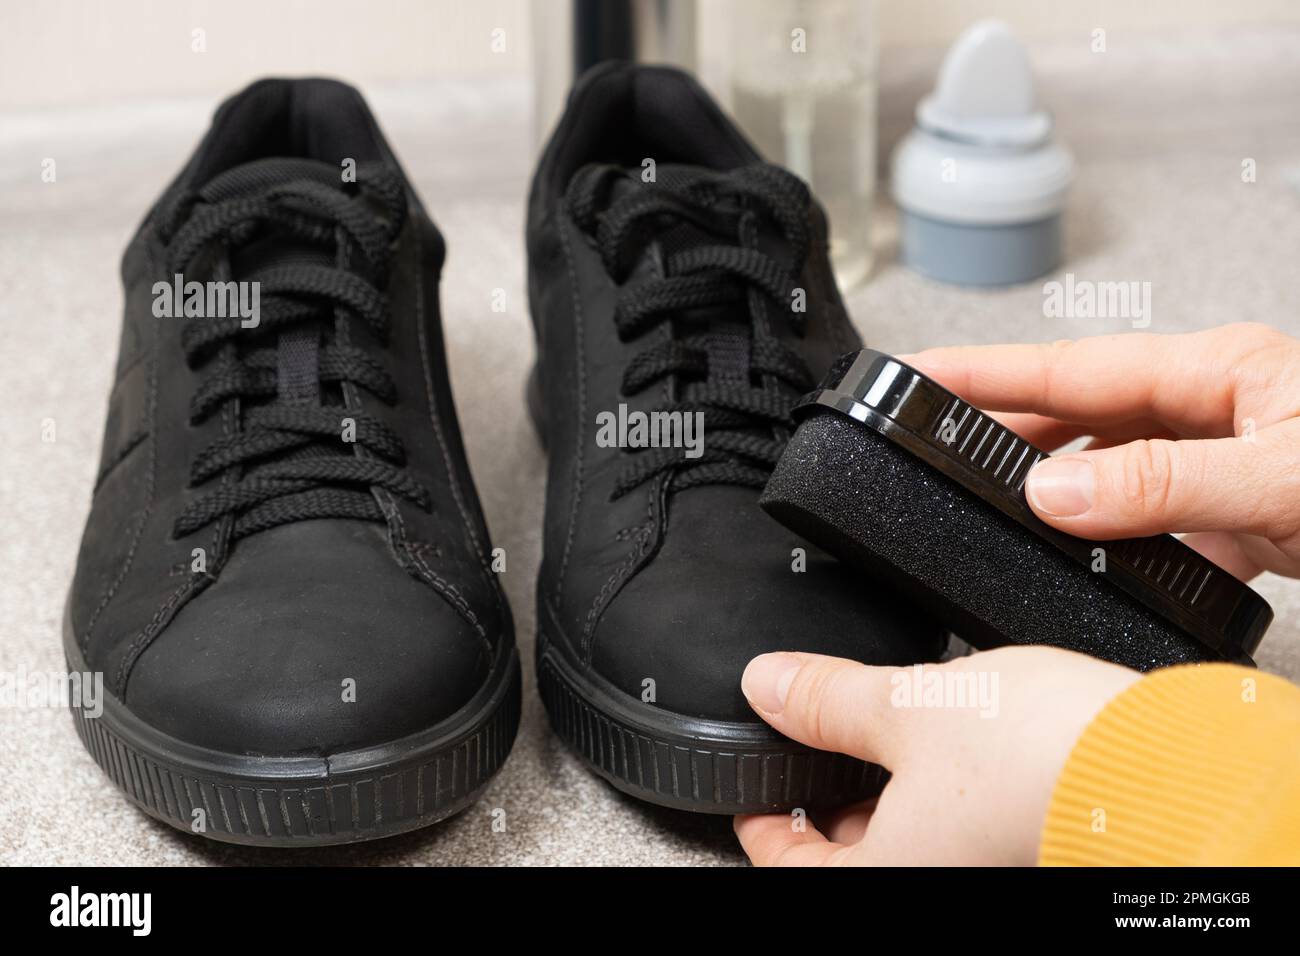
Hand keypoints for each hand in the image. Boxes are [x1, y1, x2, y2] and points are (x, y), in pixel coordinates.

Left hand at [734, 647, 1137, 864]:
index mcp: (886, 881)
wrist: (1163, 769)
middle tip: (818, 754)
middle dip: (832, 805)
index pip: (790, 871)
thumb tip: (769, 684)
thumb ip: (829, 698)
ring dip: (891, 795)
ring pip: (912, 846)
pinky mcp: (1027, 852)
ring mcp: (984, 873)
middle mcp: (934, 889)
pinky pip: (962, 834)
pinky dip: (943, 796)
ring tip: (889, 738)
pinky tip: (956, 749)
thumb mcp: (910, 705)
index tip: (757, 797)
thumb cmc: (1042, 758)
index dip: (765, 825)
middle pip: (853, 862)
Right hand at [905, 323, 1299, 580]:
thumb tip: (1054, 494)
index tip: (917, 373)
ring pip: (1116, 470)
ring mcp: (1232, 460)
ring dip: (1065, 499)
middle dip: (1007, 433)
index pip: (1072, 367)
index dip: (986, 372)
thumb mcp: (1281, 478)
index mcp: (1218, 371)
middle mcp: (1219, 408)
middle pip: (1081, 413)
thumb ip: (1164, 484)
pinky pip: (1164, 530)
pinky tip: (1110, 578)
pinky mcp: (1249, 518)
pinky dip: (1129, 556)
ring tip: (1005, 517)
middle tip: (936, 451)